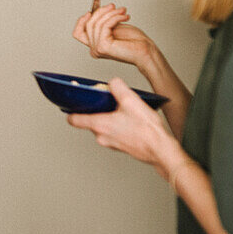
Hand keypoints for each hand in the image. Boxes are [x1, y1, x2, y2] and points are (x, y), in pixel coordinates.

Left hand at [66, 78, 180, 171]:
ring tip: (122, 110)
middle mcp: (102, 136)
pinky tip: (130, 120)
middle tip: (105, 101)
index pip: (74, 119)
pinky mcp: (121, 147)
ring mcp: (111, 143)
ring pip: (103, 127)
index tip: (70, 104)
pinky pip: (113, 133)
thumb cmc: (147, 131)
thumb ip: (118, 87)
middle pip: (90, 121)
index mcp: (100, 125)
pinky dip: (117, 126)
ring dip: (108, 118)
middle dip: (96, 110)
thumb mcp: (131, 100)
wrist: (162, 151)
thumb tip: (113, 83)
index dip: (71, 110)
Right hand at [73, 4, 152, 68]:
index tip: (90, 11)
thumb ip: (103, 22)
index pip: (78, 33)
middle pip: (88, 24)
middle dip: (102, 11)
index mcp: (96, 45)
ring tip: (122, 11)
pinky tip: (124, 17)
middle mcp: (94, 49)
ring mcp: (97, 49)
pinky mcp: (103, 47)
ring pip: (96, 23)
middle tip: (114, 6)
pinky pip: (104, 25)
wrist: (146, 50)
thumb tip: (97, 10)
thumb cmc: (135, 41)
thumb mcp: (114, 27)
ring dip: (111, 13)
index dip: (82, 20)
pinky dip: (115, 18)